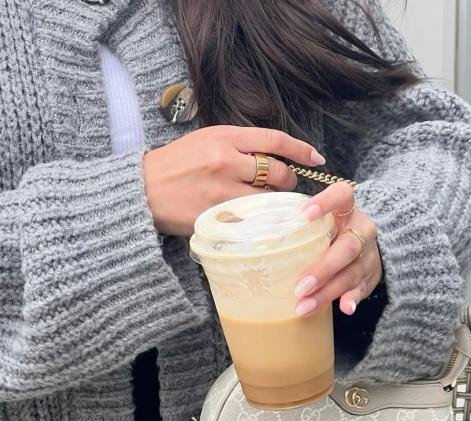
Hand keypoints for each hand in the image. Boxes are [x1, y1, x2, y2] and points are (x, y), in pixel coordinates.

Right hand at [142, 125, 325, 235]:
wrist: (141, 190)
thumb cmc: (173, 165)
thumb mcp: (204, 141)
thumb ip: (237, 145)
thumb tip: (271, 155)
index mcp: (224, 137)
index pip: (274, 140)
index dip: (301, 150)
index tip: (317, 159)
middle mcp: (226, 161)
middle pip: (276, 172)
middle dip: (287, 181)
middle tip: (284, 187)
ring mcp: (221, 191)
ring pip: (267, 199)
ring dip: (274, 203)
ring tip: (268, 205)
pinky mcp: (216, 216)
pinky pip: (251, 220)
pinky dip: (259, 221)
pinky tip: (258, 222)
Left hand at [293, 183, 382, 316]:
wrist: (365, 245)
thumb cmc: (329, 231)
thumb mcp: (318, 220)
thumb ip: (296, 223)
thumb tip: (261, 227)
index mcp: (346, 208)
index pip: (341, 196)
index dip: (325, 203)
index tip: (303, 215)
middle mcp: (361, 230)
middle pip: (348, 247)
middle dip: (323, 269)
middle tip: (300, 286)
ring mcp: (368, 255)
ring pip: (351, 273)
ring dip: (327, 292)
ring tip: (304, 306)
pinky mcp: (370, 276)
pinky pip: (362, 289)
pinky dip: (352, 299)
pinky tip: (344, 308)